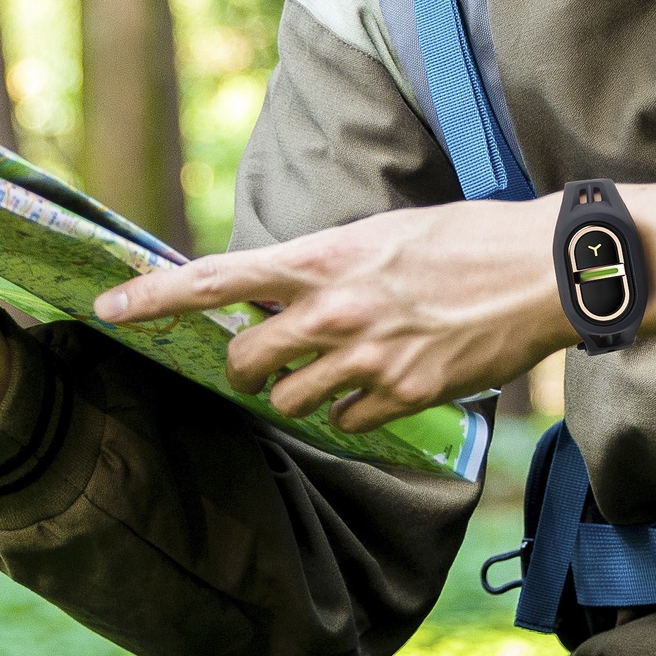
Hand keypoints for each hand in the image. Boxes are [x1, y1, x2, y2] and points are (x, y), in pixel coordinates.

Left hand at [95, 195, 577, 431]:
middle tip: (257, 365)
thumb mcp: (388, 233)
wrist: (544, 271)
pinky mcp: (406, 394)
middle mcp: (337, 310)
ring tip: (334, 370)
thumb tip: (287, 288)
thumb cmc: (469, 239)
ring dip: (298, 391)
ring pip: (292, 399)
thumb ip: (330, 264)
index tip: (111, 310)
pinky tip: (381, 383)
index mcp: (327, 258)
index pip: (218, 278)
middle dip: (242, 368)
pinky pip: (348, 421)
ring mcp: (370, 358)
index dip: (156, 298)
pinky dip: (350, 410)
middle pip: (245, 360)